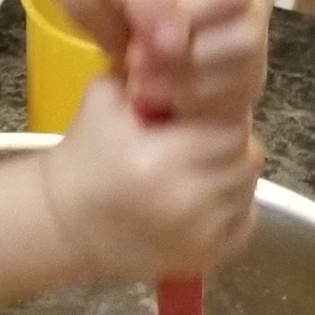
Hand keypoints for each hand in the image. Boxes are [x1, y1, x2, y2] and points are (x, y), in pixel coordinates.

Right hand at [39, 78, 263, 280]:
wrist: (66, 221)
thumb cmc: (85, 155)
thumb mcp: (103, 99)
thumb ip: (145, 74)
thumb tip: (185, 59)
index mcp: (159, 158)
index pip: (229, 125)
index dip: (218, 113)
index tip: (197, 113)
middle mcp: (187, 199)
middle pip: (245, 157)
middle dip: (225, 142)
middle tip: (197, 138)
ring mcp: (201, 232)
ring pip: (247, 187)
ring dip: (228, 172)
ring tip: (195, 166)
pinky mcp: (209, 255)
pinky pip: (244, 219)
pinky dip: (230, 204)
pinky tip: (198, 195)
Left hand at [61, 0, 270, 119]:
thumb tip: (175, 40)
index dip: (191, 20)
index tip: (143, 34)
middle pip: (245, 33)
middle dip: (183, 57)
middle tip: (135, 62)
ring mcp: (255, 17)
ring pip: (247, 67)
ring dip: (186, 83)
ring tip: (141, 76)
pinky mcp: (249, 57)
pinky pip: (239, 92)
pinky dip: (194, 100)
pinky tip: (159, 88)